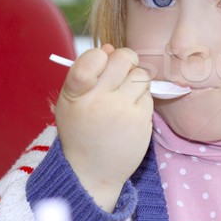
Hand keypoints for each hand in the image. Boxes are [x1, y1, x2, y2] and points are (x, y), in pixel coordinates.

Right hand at [55, 44, 152, 211]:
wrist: (92, 172)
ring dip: (136, 79)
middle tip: (123, 71)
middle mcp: (97, 100)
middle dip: (126, 60)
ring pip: (140, 74)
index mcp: (74, 93)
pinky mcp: (140, 119)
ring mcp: (121, 110)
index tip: (102, 61)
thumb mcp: (72, 102)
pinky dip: (142, 98)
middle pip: (123, 59)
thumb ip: (87, 73)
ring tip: (125, 94)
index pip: (93, 57)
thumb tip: (111, 47)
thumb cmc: (82, 132)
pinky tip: (131, 111)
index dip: (102, 54)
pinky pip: (148, 94)